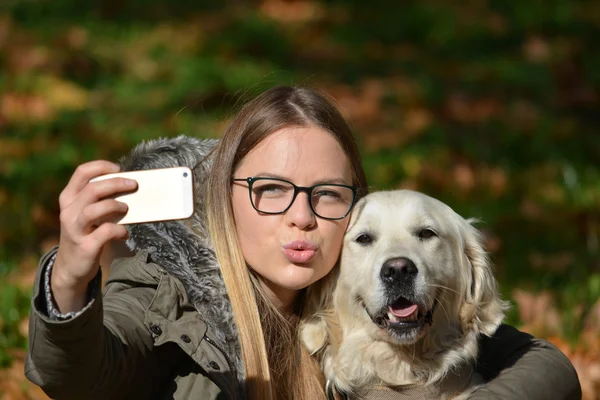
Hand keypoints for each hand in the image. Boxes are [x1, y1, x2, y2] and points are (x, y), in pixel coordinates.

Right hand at [51, 160, 136, 312]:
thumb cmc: (85, 234)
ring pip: (94, 210)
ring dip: (115, 205)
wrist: (71, 268)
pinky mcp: (85, 246)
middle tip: (133, 185)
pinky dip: (119, 230)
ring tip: (127, 208)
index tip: (119, 168)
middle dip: (115, 183)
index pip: (81, 173)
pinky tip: (125, 233)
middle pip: (92, 189)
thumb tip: (128, 185)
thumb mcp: (85, 214)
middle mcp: (68, 212)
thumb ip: (99, 200)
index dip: (101, 167)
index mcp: (68, 198)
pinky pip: (105, 232)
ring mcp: (75, 230)